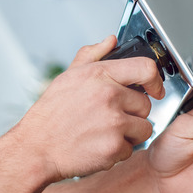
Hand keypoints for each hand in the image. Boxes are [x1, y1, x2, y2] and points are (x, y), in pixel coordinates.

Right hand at [8, 36, 164, 181]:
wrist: (36, 148)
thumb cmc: (51, 114)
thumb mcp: (68, 76)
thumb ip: (92, 55)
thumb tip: (110, 41)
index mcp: (99, 75)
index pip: (145, 68)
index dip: (156, 80)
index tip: (155, 89)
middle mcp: (109, 96)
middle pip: (145, 104)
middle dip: (132, 113)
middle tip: (109, 118)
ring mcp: (113, 122)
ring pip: (143, 128)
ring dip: (129, 134)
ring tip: (103, 132)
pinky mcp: (114, 147)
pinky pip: (131, 149)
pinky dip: (118, 152)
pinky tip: (98, 145)